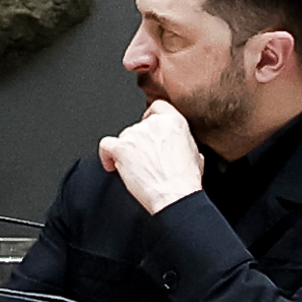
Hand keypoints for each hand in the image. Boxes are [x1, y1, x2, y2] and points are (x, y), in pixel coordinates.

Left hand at [103, 96, 205, 213]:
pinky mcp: (121, 148)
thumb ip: (182, 140)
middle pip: (138, 126)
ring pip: (124, 137)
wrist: (175, 195)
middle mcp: (153, 124)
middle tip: (145, 159)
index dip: (151, 118)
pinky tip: (112, 165)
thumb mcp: (195, 153)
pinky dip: (106, 155)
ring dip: (126, 151)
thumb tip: (177, 143)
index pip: (157, 107)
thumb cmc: (185, 180)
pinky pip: (105, 145)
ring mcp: (135, 135)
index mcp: (174, 121)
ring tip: (136, 168)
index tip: (148, 128)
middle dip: (139, 142)